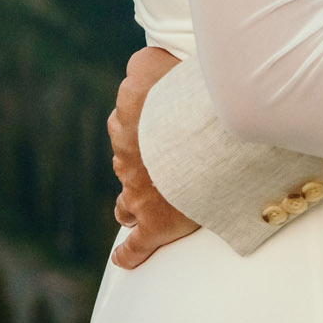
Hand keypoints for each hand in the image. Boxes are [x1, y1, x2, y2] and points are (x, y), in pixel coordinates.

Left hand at [108, 46, 199, 266]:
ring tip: (140, 208)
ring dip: (131, 204)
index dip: (140, 125)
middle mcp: (128, 157)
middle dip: (138, 165)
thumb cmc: (181, 95)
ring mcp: (138, 194)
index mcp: (128, 121)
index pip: (124, 122)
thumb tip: (140, 65)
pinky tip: (124, 258)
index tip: (156, 126)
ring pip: (126, 204)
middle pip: (125, 163)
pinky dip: (129, 253)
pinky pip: (135, 246)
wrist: (198, 135)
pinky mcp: (154, 225)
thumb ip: (144, 65)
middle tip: (160, 165)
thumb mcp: (153, 63)